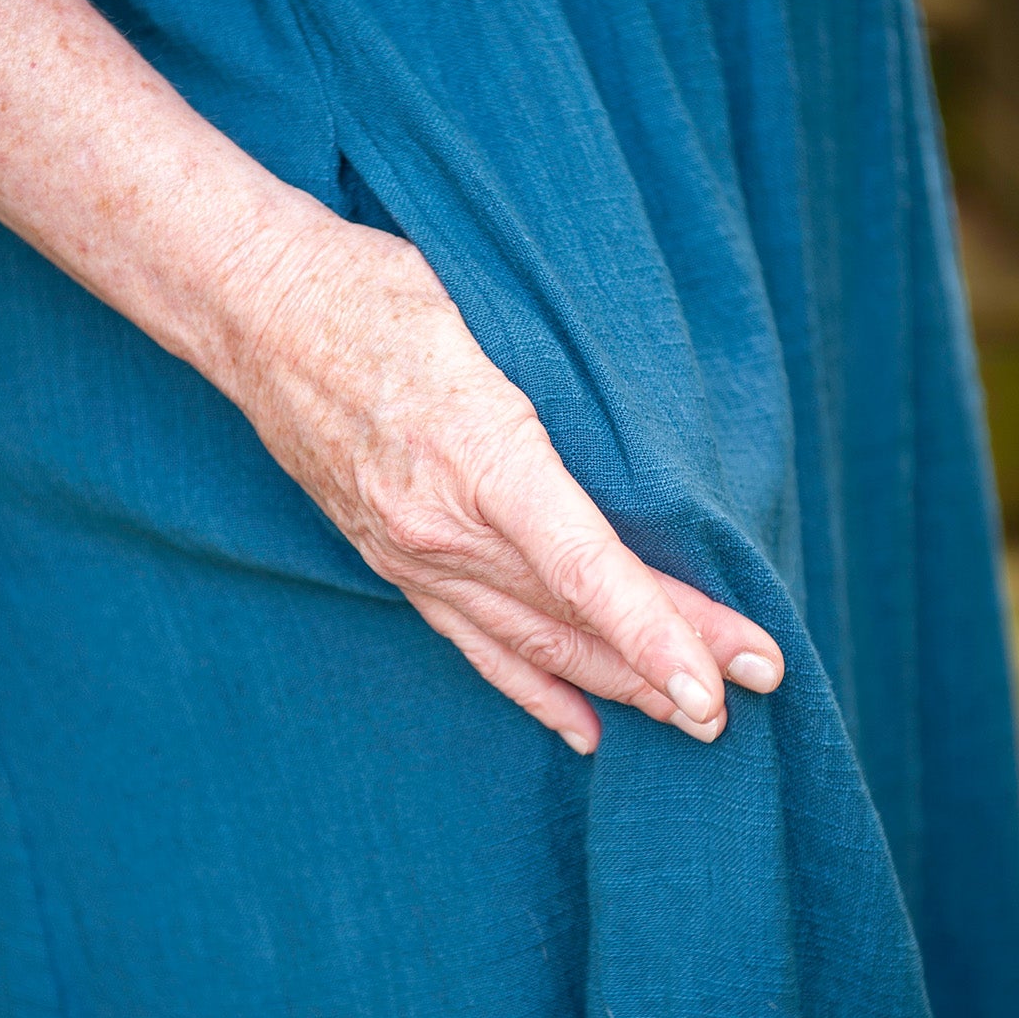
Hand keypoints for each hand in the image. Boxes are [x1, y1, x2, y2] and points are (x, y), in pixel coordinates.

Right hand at [0, 0, 782, 754]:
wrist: (257, 310)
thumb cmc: (384, 289)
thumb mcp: (492, 308)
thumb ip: (570, 387)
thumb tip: (666, 444)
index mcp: (478, 453)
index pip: (584, 567)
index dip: (657, 629)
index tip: (722, 678)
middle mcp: (441, 526)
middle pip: (577, 615)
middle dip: (675, 660)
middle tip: (760, 688)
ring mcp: (412, 556)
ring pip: (534, 643)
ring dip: (620, 685)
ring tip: (700, 720)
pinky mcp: (394, 563)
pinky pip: (476, 645)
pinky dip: (536, 689)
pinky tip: (586, 728)